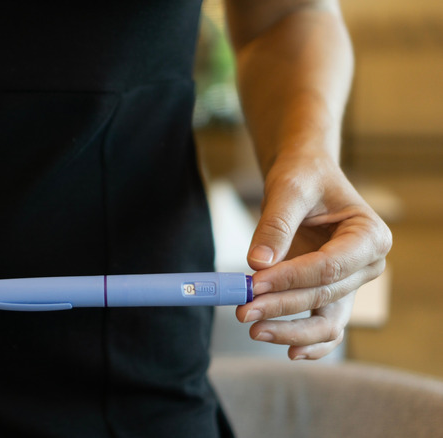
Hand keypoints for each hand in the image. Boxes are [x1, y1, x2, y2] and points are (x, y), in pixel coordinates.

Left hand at [235, 148, 391, 358]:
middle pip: (324, 296)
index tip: (253, 284)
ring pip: (327, 322)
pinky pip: (324, 327)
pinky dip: (307, 342)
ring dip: (291, 330)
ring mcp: (350, 285)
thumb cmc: (303, 177)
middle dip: (282, 306)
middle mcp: (366, 266)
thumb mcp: (288, 190)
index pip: (328, 267)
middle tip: (242, 309)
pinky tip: (285, 349)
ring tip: (252, 327)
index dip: (290, 280)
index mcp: (369, 236)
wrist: (304, 178)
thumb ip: (275, 225)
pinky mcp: (331, 296)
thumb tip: (257, 263)